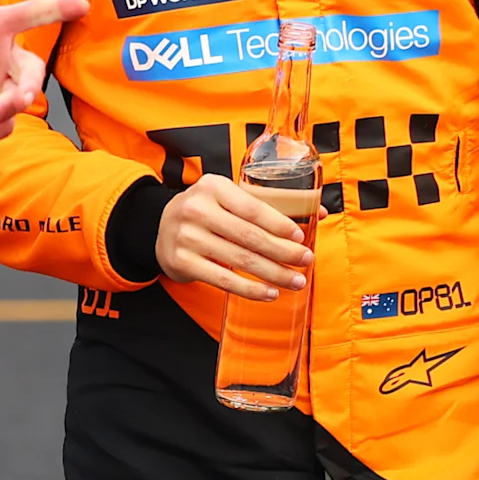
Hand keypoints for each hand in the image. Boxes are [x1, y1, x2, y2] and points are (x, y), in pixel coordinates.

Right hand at [155, 177, 311, 298]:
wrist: (159, 227)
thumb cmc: (206, 212)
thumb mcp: (228, 197)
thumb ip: (267, 204)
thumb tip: (319, 212)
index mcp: (213, 186)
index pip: (253, 208)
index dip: (279, 224)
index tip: (300, 237)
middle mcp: (197, 209)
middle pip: (249, 236)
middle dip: (283, 252)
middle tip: (305, 261)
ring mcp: (187, 237)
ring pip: (240, 260)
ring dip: (273, 273)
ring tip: (295, 281)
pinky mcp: (182, 262)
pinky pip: (223, 280)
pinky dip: (250, 289)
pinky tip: (269, 293)